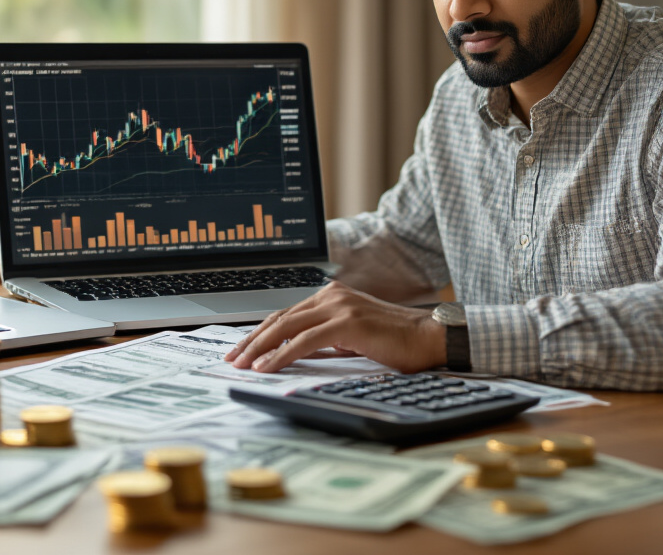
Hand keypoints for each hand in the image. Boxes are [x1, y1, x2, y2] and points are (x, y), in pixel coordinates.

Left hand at [223, 280, 448, 372]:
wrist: (429, 338)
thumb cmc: (396, 341)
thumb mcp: (353, 337)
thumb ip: (326, 339)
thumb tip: (296, 354)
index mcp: (332, 296)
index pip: (287, 315)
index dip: (262, 333)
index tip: (244, 349)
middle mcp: (332, 295)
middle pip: (280, 318)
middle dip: (253, 340)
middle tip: (233, 358)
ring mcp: (339, 306)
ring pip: (287, 328)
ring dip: (260, 348)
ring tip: (243, 365)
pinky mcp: (347, 323)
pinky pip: (304, 341)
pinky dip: (281, 355)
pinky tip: (267, 367)